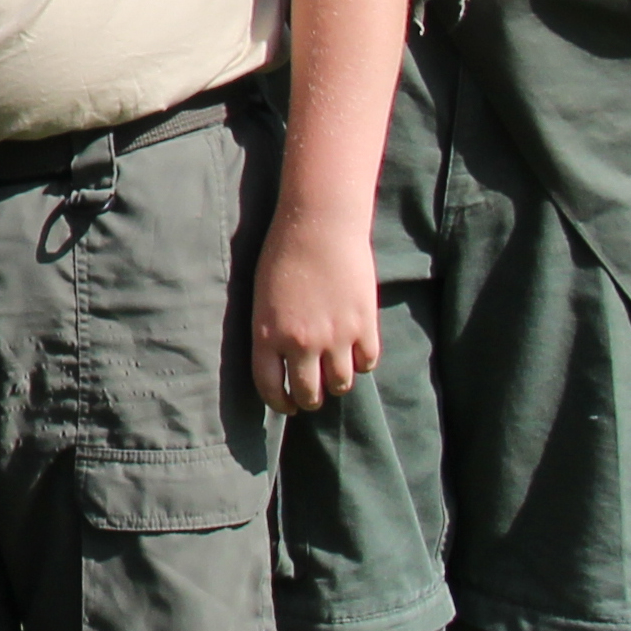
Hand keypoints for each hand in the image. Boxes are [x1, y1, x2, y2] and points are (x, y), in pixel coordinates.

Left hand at [251, 210, 384, 414]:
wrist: (319, 225)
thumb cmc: (284, 253)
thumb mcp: (263, 298)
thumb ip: (272, 332)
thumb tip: (282, 362)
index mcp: (268, 335)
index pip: (270, 388)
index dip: (279, 403)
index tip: (286, 406)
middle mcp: (301, 342)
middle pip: (309, 394)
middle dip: (310, 399)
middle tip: (313, 395)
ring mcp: (335, 336)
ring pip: (341, 385)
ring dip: (338, 384)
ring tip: (336, 374)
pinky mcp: (364, 325)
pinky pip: (368, 363)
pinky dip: (362, 363)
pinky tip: (357, 353)